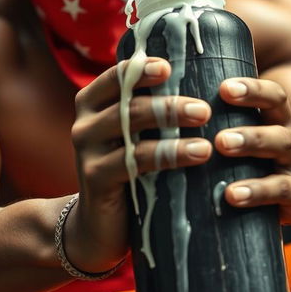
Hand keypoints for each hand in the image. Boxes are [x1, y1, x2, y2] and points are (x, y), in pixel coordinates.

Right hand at [65, 58, 212, 272]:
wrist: (97, 225)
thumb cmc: (127, 172)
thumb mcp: (133, 137)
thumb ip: (150, 113)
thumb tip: (205, 80)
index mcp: (92, 103)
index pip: (117, 75)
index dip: (142, 67)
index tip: (172, 66)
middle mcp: (84, 121)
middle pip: (128, 102)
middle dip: (168, 103)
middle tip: (204, 109)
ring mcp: (87, 149)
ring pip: (131, 127)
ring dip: (171, 125)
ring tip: (206, 130)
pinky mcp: (95, 177)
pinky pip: (134, 161)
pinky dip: (169, 155)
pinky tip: (199, 155)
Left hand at [216, 77, 290, 223]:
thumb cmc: (257, 161)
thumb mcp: (246, 138)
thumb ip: (221, 122)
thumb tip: (176, 108)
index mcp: (278, 121)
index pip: (274, 98)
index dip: (253, 90)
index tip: (224, 89)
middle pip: (278, 131)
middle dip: (249, 134)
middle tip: (219, 139)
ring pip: (282, 156)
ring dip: (253, 154)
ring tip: (224, 156)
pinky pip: (280, 193)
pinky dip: (255, 193)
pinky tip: (231, 195)